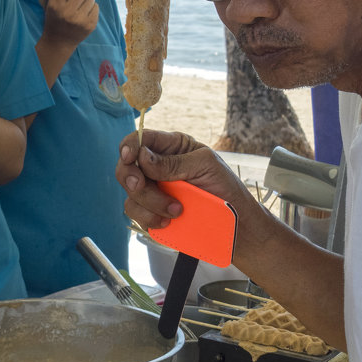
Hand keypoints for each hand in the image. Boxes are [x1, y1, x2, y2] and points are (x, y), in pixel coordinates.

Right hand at [42, 0, 98, 49]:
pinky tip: (84, 15)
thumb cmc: (56, 17)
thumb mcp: (55, 2)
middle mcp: (68, 11)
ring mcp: (80, 20)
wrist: (58, 41)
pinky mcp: (90, 25)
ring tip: (80, 8)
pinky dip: (92, 9)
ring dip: (88, 0)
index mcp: (57, 3)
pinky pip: (96, 7)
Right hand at [116, 129, 254, 228]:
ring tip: (177, 210)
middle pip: (126, 167)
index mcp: (171, 147)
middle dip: (133, 179)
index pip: (140, 139)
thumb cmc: (225, 187)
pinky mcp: (151, 212)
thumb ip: (174, 161)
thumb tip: (142, 157)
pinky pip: (136, 214)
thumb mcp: (205, 165)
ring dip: (150, 202)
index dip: (129, 146)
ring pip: (130, 193)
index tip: (130, 158)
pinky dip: (150, 218)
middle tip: (143, 186)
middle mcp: (157, 167)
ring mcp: (153, 190)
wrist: (235, 222)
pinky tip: (169, 221)